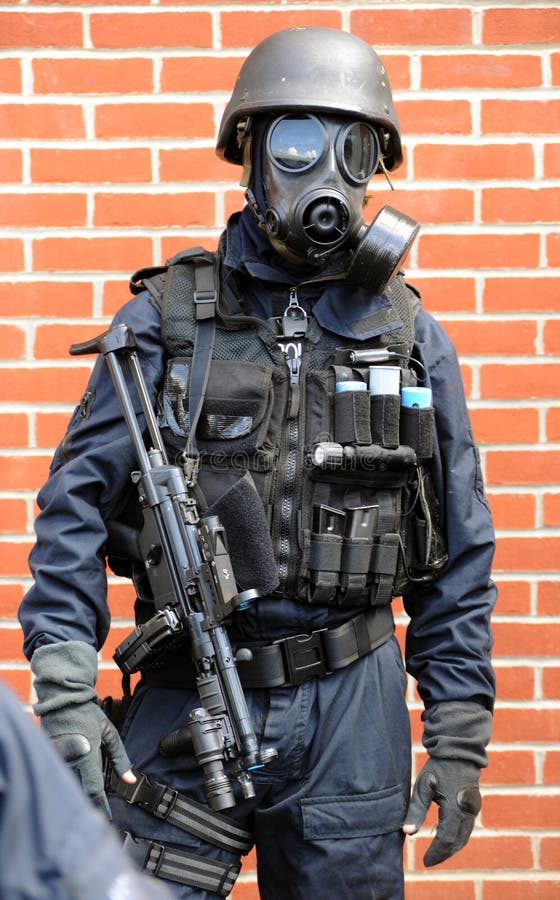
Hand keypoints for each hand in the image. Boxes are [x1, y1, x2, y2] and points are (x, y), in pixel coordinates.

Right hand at [31, 640, 134, 817]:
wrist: (63, 699)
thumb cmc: (88, 715)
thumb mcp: (109, 733)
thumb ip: (121, 758)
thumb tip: (131, 779)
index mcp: (87, 755)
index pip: (95, 789)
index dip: (101, 806)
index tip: (107, 818)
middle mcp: (70, 761)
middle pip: (80, 791)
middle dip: (90, 805)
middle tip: (99, 817)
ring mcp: (57, 760)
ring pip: (69, 786)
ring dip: (79, 796)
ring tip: (90, 807)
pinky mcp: (49, 757)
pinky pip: (60, 776)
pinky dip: (68, 784)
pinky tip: (75, 790)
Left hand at [402, 758, 480, 866]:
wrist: (459, 751)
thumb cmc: (438, 768)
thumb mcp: (423, 786)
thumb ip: (416, 810)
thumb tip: (407, 833)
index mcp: (455, 808)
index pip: (445, 839)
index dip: (436, 853)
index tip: (425, 861)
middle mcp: (467, 812)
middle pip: (457, 842)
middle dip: (443, 854)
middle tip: (430, 861)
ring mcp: (473, 809)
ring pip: (464, 837)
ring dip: (451, 847)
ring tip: (437, 853)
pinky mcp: (474, 806)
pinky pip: (467, 828)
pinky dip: (457, 837)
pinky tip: (447, 839)